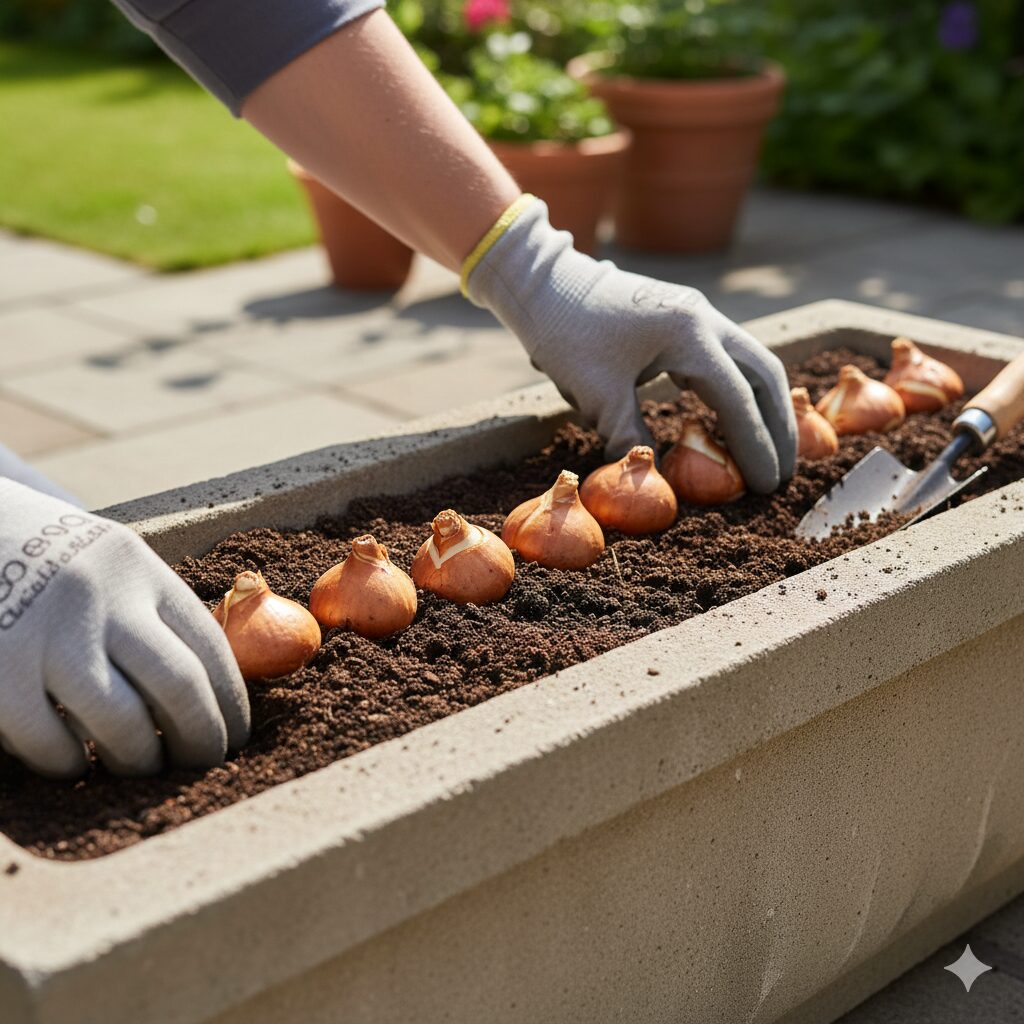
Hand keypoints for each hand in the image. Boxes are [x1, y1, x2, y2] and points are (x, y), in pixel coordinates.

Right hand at [0, 480, 249, 777]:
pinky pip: (47, 739)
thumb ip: (153, 617)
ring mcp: (46, 632)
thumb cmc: (50, 568)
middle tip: (203, 767)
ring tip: (141, 768)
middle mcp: (101, 596)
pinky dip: (67, 763)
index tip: (236, 740)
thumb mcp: (112, 568)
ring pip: (119, 720)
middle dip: (201, 738)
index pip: (210, 646)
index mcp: (140, 571)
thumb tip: (211, 699)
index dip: (231, 704)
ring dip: (139, 759)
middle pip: (178, 684)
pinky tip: (72, 764)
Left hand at [465, 199, 796, 492]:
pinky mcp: (686, 318)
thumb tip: (658, 478)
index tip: (767, 486)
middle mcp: (706, 319)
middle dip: (779, 428)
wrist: (548, 282)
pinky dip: (741, 392)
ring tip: (767, 454)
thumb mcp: (595, 394)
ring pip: (753, 363)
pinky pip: (729, 358)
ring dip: (764, 408)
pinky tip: (733, 422)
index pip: (738, 400)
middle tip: (782, 476)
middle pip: (765, 376)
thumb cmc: (567, 334)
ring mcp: (699, 314)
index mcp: (689, 336)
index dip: (756, 447)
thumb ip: (630, 437)